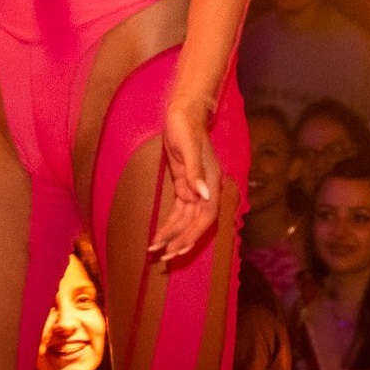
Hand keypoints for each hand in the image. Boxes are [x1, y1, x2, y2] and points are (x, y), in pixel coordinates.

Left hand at [148, 102, 222, 264]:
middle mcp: (206, 190)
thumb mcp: (188, 147)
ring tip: (156, 249)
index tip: (178, 248)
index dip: (194, 234)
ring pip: (186, 219)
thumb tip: (203, 196)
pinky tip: (160, 233)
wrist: (182, 112)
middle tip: (163, 257)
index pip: (206, 216)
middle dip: (181, 240)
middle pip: (196, 223)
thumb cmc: (186, 126)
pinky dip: (170, 222)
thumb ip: (195, 173)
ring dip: (173, 235)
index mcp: (212, 183)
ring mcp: (195, 188)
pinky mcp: (184, 184)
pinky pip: (179, 210)